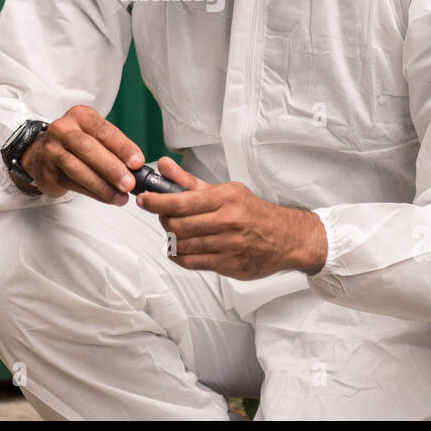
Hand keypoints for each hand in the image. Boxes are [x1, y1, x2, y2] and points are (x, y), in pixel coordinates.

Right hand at [21, 105, 144, 204]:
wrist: (40, 154)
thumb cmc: (75, 143)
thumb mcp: (93, 135)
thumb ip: (112, 148)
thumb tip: (136, 168)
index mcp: (80, 116)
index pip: (103, 131)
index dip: (122, 147)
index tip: (137, 162)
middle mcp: (63, 130)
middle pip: (88, 149)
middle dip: (111, 168)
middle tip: (129, 183)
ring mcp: (52, 151)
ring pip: (78, 169)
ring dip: (103, 186)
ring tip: (120, 196)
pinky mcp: (48, 172)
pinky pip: (73, 184)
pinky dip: (93, 193)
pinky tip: (107, 198)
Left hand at [136, 157, 327, 279]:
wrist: (286, 237)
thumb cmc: (253, 212)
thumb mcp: (225, 191)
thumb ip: (190, 181)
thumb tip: (164, 166)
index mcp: (226, 198)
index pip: (180, 201)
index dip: (156, 202)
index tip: (143, 200)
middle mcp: (228, 220)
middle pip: (178, 224)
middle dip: (163, 221)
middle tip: (162, 217)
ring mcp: (228, 244)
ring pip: (183, 245)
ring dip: (171, 239)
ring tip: (173, 232)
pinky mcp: (229, 264)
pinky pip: (193, 262)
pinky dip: (179, 256)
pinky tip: (179, 249)